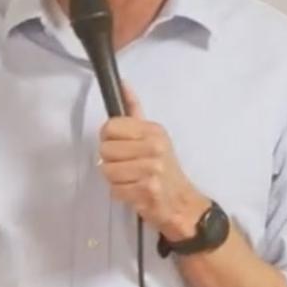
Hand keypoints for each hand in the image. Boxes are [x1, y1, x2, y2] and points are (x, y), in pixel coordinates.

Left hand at [98, 85, 209, 240]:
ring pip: (107, 171)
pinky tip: (134, 192)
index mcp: (153, 130)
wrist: (182, 203)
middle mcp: (154, 147)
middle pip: (105, 150)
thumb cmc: (164, 169)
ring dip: (115, 180)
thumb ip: (134, 111)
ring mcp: (152, 169)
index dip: (108, 139)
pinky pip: (115, 190)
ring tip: (131, 180)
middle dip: (111, 162)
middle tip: (128, 167)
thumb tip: (122, 83)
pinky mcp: (147, 190)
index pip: (110, 127)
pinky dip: (121, 194)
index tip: (120, 147)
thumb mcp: (153, 136)